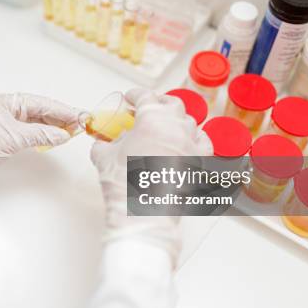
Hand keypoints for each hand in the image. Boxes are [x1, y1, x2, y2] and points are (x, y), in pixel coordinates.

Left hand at [0, 93, 78, 181]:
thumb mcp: (12, 138)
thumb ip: (41, 135)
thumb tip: (62, 134)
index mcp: (7, 101)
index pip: (41, 102)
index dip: (62, 109)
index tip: (79, 115)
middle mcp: (8, 108)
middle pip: (41, 109)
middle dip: (61, 117)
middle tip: (81, 123)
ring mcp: (8, 121)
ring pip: (38, 120)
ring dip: (55, 125)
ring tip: (73, 130)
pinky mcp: (8, 134)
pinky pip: (32, 130)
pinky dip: (46, 134)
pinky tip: (57, 136)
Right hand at [90, 88, 212, 265]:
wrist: (142, 212)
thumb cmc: (124, 184)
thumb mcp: (103, 156)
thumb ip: (104, 143)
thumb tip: (104, 142)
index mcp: (152, 118)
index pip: (145, 96)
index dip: (135, 94)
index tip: (130, 98)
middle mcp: (176, 127)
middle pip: (172, 104)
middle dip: (159, 103)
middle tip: (148, 108)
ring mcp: (191, 144)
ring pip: (190, 122)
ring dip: (177, 121)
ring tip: (166, 127)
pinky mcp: (201, 163)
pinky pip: (204, 142)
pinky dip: (196, 139)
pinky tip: (188, 142)